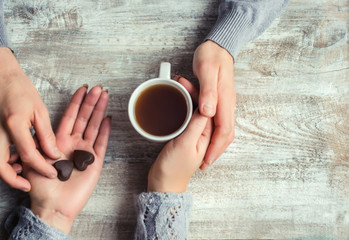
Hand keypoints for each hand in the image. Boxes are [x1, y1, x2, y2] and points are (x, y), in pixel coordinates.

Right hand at [0, 47, 60, 191]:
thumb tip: (53, 154)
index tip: (53, 173)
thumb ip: (46, 134)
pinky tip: (17, 161)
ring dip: (7, 172)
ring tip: (24, 175)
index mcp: (14, 125)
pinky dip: (4, 162)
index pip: (30, 154)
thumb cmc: (21, 91)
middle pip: (1, 166)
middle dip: (13, 180)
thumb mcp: (39, 110)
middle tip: (28, 185)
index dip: (42, 167)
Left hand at [20, 85, 110, 233]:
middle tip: (99, 88)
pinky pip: (101, 143)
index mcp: (59, 141)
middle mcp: (73, 143)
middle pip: (84, 118)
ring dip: (100, 111)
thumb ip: (38, 142)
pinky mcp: (95, 161)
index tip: (83, 89)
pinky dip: (105, 131)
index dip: (76, 102)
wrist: (53, 205)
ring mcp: (85, 151)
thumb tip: (39, 126)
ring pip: (94, 126)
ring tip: (106, 96)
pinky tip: (109, 119)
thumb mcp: (32, 160)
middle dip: (91, 102)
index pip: (70, 116)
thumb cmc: (42, 186)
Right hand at [147, 78, 212, 192]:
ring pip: (195, 112)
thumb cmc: (174, 168)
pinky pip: (187, 118)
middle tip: (180, 81)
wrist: (162, 184)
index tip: (188, 82)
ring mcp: (195, 137)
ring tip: (178, 87)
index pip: (208, 110)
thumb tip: (206, 106)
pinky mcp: (185, 138)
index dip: (200, 94)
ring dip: (188, 99)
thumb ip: (196, 125)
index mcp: (209, 137)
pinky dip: (183, 108)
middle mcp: (204, 135)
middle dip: (194, 94)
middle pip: (202, 109)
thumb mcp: (186, 144)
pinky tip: (177, 102)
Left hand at [193, 40, 235, 168]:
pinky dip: (215, 134)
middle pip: (227, 134)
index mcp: (224, 100)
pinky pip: (221, 122)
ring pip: (225, 130)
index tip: (207, 160)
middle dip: (217, 151)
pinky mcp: (221, 100)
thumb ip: (208, 92)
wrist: (219, 45)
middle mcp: (228, 104)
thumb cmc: (211, 56)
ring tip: (206, 156)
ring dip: (216, 144)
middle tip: (205, 164)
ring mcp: (226, 103)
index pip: (224, 130)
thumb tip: (209, 113)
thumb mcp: (207, 71)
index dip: (215, 147)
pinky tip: (207, 138)